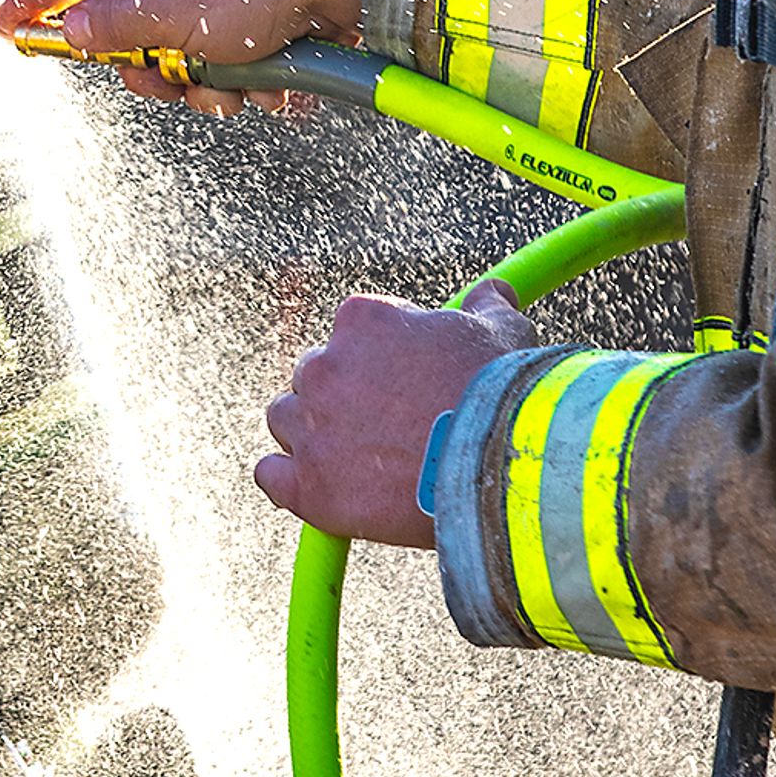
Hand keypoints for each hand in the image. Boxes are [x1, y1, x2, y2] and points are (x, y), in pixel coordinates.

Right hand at [0, 0, 367, 115]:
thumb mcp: (170, 14)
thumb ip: (111, 28)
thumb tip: (71, 32)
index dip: (33, 5)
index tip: (0, 30)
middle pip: (122, 30)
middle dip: (151, 69)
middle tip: (167, 77)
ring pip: (172, 57)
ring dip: (202, 82)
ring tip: (236, 79)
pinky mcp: (241, 14)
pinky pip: (215, 62)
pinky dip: (238, 79)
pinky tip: (268, 77)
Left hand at [255, 284, 540, 547]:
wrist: (499, 465)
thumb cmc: (501, 394)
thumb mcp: (505, 333)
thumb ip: (488, 306)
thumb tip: (493, 290)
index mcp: (362, 321)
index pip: (351, 332)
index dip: (379, 359)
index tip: (404, 381)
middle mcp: (324, 368)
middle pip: (314, 376)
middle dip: (342, 395)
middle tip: (383, 422)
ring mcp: (311, 428)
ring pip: (287, 420)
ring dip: (312, 433)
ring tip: (357, 457)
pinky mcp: (307, 485)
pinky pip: (270, 475)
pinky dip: (287, 480)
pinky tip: (316, 486)